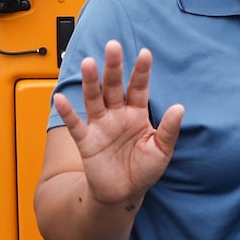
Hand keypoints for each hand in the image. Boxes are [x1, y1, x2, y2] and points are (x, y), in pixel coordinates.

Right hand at [51, 40, 183, 207]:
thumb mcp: (161, 151)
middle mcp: (117, 115)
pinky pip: (75, 124)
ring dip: (91, 82)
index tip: (145, 54)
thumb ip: (168, 130)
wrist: (123, 194)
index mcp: (138, 114)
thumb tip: (179, 107)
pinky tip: (60, 98)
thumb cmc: (144, 170)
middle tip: (113, 46)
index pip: (139, 88)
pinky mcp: (87, 141)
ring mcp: (101, 126)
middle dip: (114, 67)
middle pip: (114, 86)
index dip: (141, 72)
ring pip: (95, 99)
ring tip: (89, 63)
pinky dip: (67, 112)